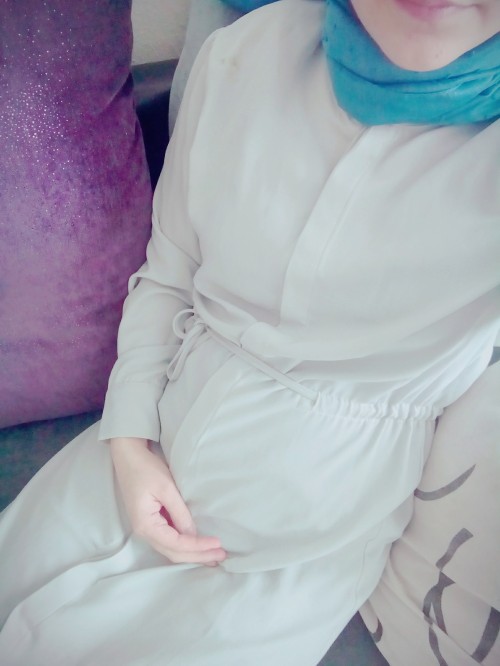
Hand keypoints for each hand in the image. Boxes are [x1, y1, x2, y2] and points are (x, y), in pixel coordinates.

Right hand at [110, 437, 225, 565]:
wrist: (128, 456)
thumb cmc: (146, 469)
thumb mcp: (166, 488)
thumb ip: (179, 512)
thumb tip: (193, 534)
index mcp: (146, 525)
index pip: (176, 544)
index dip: (198, 546)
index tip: (218, 543)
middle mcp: (144, 532)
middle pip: (173, 553)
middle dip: (198, 556)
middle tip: (221, 555)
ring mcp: (146, 528)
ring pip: (171, 549)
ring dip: (192, 553)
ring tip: (213, 555)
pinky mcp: (150, 522)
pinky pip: (168, 540)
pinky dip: (184, 545)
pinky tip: (197, 544)